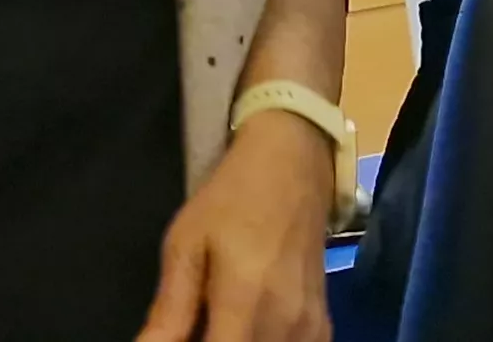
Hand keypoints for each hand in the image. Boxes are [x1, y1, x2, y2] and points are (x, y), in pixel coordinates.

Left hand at [135, 117, 335, 341]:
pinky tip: (241, 328)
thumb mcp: (186, 244)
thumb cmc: (231, 201)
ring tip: (212, 322)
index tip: (178, 337)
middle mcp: (285, 325)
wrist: (292, 168)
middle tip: (191, 325)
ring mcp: (309, 329)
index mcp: (246, 303)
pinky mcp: (321, 329)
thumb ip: (170, 309)